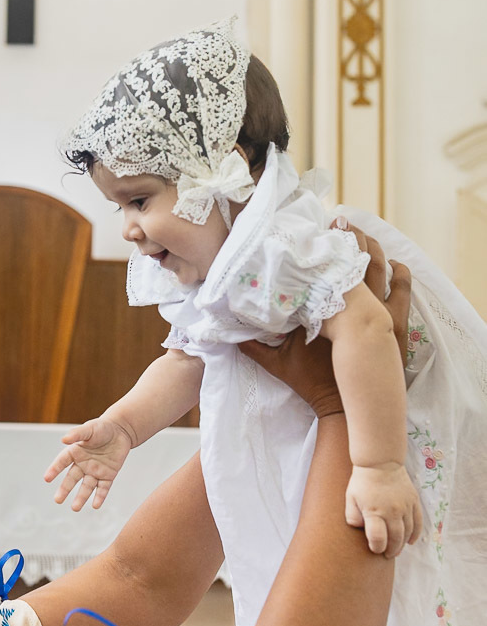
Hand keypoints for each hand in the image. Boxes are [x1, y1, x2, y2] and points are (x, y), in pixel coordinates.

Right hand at [43, 417, 133, 510]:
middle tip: (58, 500)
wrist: (121, 431)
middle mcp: (83, 464)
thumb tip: (63, 439)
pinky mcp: (108, 476)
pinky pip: (103, 488)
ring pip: (86, 487)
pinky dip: (100, 496)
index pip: (62, 462)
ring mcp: (95, 471)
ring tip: (75, 508)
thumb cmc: (103, 428)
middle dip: (65, 489)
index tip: (47, 478)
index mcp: (75, 452)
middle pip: (72, 478)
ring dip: (81, 497)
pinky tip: (95, 505)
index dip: (54, 470)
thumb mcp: (89, 429)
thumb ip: (77, 434)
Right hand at [239, 225, 411, 413]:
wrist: (347, 406)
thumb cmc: (313, 381)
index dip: (323, 243)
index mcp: (329, 308)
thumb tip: (223, 329)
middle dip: (348, 235)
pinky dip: (399, 273)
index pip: (326, 267)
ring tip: (363, 233)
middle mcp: (359, 305)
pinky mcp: (397, 324)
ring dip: (372, 247)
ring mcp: (382, 314)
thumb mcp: (277, 361)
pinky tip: (395, 263)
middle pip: (357, 258)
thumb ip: (252, 343)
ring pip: (382, 268)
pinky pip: (403, 290)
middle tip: (338, 219)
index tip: (317, 225)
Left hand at [346, 463, 423, 556]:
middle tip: (387, 555)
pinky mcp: (414, 501)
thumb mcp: (350, 498)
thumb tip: (360, 529)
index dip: (377, 547)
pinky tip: (410, 541)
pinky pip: (418, 522)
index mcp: (374, 511)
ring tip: (396, 550)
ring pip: (408, 532)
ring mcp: (405, 506)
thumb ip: (353, 517)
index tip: (375, 549)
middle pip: (395, 538)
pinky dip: (415, 534)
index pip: (378, 538)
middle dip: (391, 550)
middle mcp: (392, 511)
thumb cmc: (362, 482)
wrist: (380, 462)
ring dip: (402, 544)